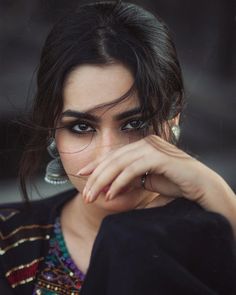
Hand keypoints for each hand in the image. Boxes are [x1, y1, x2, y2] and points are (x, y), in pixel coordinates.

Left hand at [78, 135, 235, 230]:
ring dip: (103, 181)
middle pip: (112, 159)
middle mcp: (145, 143)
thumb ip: (128, 181)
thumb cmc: (174, 183)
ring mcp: (152, 148)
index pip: (113, 154)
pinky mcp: (158, 156)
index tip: (81, 175)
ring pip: (119, 163)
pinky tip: (111, 195)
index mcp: (141, 146)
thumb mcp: (145, 181)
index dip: (95, 164)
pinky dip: (119, 182)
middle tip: (85, 194)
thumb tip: (108, 188)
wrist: (199, 185)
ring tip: (93, 197)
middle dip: (95, 177)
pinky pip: (132, 169)